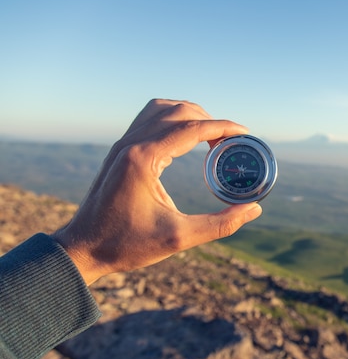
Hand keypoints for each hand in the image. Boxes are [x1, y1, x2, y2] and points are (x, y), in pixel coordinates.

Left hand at [52, 99, 261, 284]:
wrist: (82, 249)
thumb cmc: (126, 245)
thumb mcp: (179, 237)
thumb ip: (221, 224)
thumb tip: (254, 210)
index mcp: (144, 158)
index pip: (192, 128)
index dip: (223, 127)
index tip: (245, 133)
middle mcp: (131, 144)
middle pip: (179, 111)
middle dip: (210, 120)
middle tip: (231, 141)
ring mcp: (122, 145)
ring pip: (161, 109)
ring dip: (190, 115)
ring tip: (210, 135)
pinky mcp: (119, 151)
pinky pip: (149, 119)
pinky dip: (172, 120)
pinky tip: (185, 140)